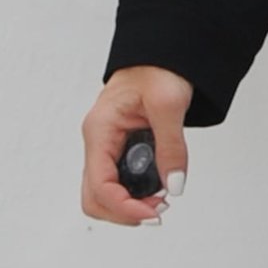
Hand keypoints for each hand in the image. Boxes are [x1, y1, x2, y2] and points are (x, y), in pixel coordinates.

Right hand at [81, 67, 193, 227]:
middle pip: (94, 198)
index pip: (99, 186)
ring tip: (161, 199)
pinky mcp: (118, 150)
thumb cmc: (158, 70)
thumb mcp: (169, 105)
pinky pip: (117, 183)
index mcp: (100, 131)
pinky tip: (157, 187)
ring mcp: (106, 148)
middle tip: (159, 210)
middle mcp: (98, 142)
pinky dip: (134, 194)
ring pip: (103, 194)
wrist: (160, 54)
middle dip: (124, 212)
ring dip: (129, 205)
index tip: (155, 213)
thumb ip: (172, 147)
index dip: (125, 207)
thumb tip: (173, 186)